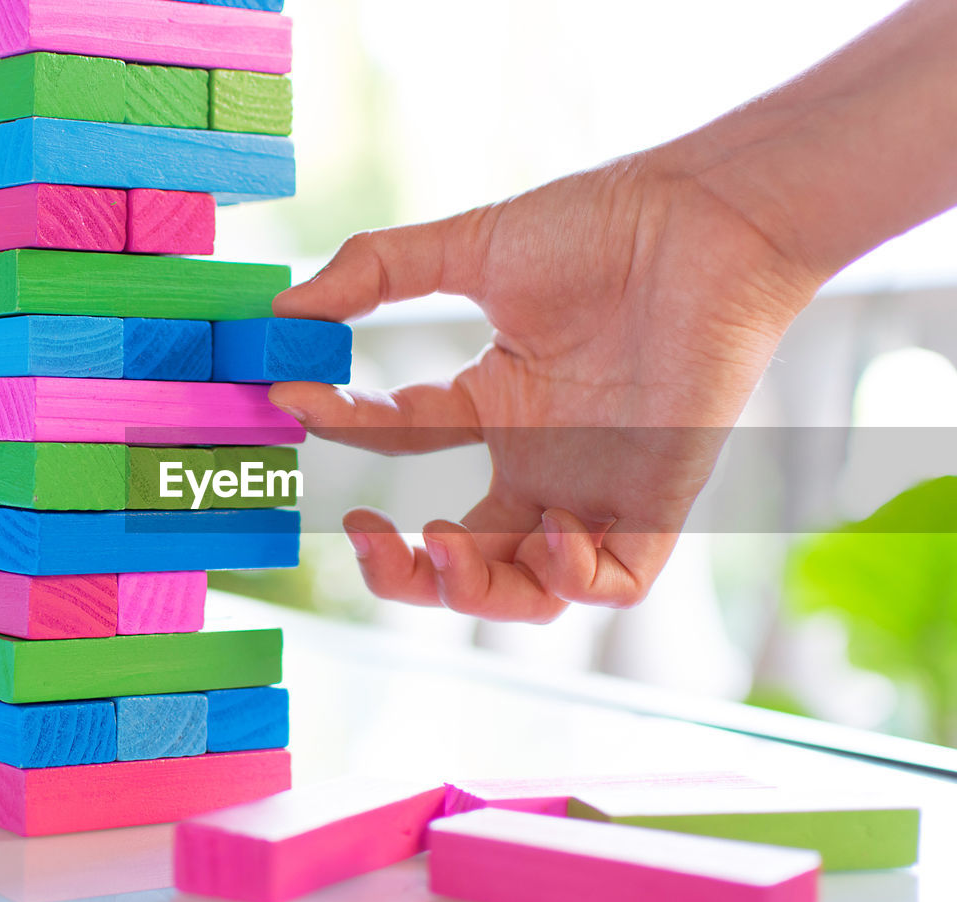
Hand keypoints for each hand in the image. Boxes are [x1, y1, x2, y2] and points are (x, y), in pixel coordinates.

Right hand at [270, 152, 825, 621]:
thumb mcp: (471, 249)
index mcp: (498, 404)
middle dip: (405, 571)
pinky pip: (618, 581)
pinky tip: (552, 529)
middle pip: (463, 557)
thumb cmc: (603, 225)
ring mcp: (597, 484)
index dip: (345, 426)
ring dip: (478, 592)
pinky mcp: (658, 498)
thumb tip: (287, 309)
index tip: (298, 397)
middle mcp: (542, 459)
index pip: (403, 440)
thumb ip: (378, 271)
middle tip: (368, 540)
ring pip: (533, 592)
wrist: (706, 216)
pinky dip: (577, 580)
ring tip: (443, 544)